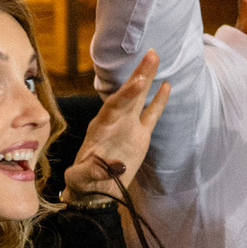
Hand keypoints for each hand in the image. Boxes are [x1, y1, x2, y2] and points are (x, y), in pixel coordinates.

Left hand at [66, 50, 169, 199]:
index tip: (138, 82)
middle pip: (128, 94)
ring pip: (140, 98)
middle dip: (139, 75)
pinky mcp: (140, 136)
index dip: (126, 95)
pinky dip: (158, 100)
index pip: (114, 107)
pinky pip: (150, 115)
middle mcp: (114, 122)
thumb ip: (91, 171)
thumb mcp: (80, 179)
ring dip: (147, 77)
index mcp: (100, 129)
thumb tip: (111, 167)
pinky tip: (166, 85)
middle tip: (151, 55)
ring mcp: (128, 127)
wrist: (94, 192)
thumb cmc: (82, 184)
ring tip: (155, 57)